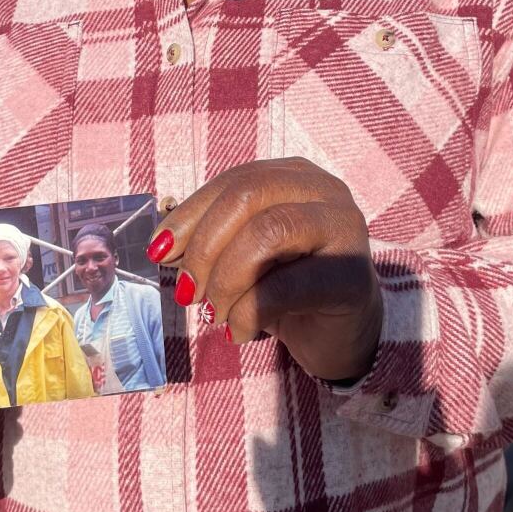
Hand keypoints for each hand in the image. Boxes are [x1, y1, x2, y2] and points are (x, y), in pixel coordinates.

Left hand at [149, 157, 382, 382]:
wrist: (341, 335)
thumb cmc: (287, 289)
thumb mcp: (244, 255)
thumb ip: (212, 239)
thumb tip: (163, 245)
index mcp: (295, 176)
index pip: (234, 181)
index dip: (190, 214)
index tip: (159, 252)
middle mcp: (324, 190)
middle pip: (248, 196)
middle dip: (205, 246)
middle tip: (189, 291)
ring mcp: (344, 228)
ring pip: (267, 232)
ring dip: (226, 279)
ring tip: (214, 313)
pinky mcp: (352, 276)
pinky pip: (285, 286)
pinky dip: (248, 313)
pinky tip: (239, 332)